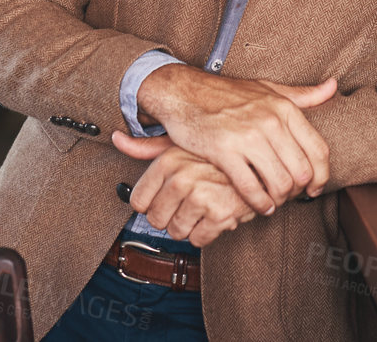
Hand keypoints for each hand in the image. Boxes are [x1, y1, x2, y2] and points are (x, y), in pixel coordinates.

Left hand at [113, 135, 258, 246]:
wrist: (260, 159)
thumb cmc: (217, 153)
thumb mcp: (181, 142)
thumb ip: (147, 146)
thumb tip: (116, 138)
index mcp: (169, 159)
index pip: (139, 201)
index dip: (151, 206)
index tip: (165, 202)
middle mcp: (182, 176)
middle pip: (156, 220)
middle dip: (169, 219)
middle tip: (186, 208)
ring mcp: (201, 195)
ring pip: (176, 232)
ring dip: (188, 228)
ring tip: (201, 211)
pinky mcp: (221, 213)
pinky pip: (199, 239)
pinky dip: (205, 234)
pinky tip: (214, 217)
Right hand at [135, 65, 335, 213]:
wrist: (184, 92)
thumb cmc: (226, 94)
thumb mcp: (268, 89)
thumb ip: (302, 94)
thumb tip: (333, 88)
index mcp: (284, 107)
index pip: (318, 151)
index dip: (321, 176)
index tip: (314, 188)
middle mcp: (270, 120)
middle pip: (302, 172)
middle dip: (298, 191)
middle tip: (289, 197)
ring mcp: (247, 136)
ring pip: (279, 183)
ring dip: (279, 200)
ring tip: (273, 202)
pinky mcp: (224, 151)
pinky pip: (251, 188)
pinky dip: (259, 204)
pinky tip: (258, 205)